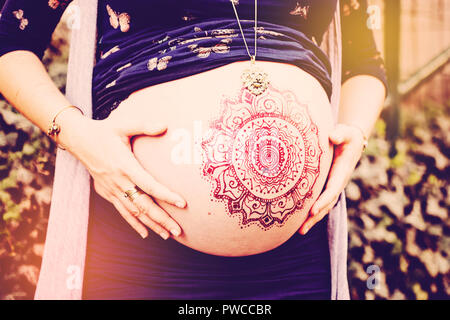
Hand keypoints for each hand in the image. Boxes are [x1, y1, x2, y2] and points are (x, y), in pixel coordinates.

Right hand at [60, 104, 186, 239]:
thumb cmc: (103, 131)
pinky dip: (134, 223)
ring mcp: (111, 189)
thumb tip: (165, 125)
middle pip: (143, 205)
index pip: (148, 184)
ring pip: (134, 212)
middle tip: (178, 230)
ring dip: (151, 224)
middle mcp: (118, 181)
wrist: (78, 140)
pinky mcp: (107, 193)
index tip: (182, 203)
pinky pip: (122, 211)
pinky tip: (146, 233)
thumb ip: (144, 125)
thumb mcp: (123, 124)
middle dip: (161, 219)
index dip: (165, 195)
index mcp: (124, 165)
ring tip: (168, 234)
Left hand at [298, 123, 365, 234]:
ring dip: (312, 219)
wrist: (351, 141)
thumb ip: (340, 133)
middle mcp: (338, 182)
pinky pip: (320, 201)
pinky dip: (311, 212)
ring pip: (323, 206)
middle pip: (327, 204)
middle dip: (315, 217)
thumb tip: (333, 136)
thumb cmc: (346, 136)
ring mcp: (332, 186)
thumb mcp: (345, 132)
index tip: (312, 211)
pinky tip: (300, 221)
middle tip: (302, 229)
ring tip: (300, 232)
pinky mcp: (327, 186)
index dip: (323, 201)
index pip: (332, 189)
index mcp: (342, 172)